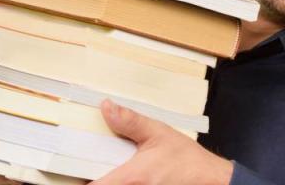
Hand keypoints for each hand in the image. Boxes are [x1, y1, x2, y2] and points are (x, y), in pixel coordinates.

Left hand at [90, 99, 232, 184]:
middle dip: (94, 179)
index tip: (73, 173)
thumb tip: (107, 108)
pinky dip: (122, 182)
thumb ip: (130, 122)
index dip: (79, 181)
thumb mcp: (159, 133)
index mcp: (130, 177)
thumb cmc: (188, 160)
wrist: (210, 179)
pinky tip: (128, 177)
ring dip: (109, 180)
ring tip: (106, 172)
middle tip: (93, 168)